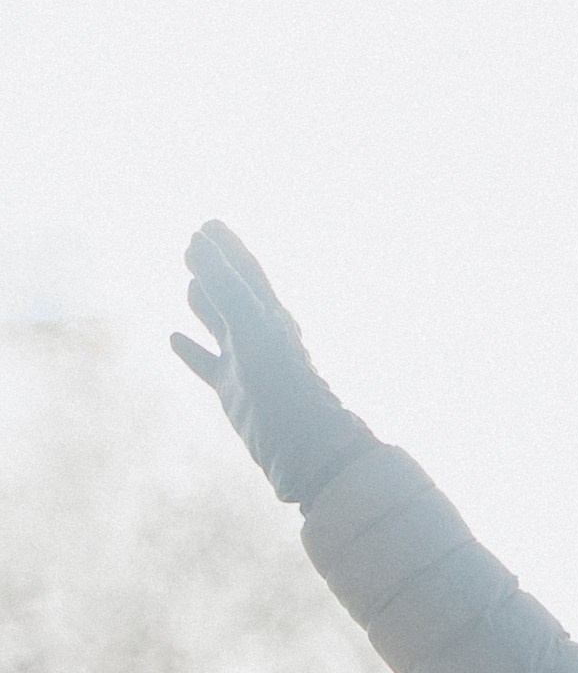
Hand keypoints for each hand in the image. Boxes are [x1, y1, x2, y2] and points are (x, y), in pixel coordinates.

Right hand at [172, 223, 370, 506]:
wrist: (308, 449)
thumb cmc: (286, 390)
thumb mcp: (254, 331)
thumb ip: (228, 290)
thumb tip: (199, 243)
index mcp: (270, 317)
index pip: (245, 272)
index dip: (226, 248)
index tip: (207, 223)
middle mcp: (260, 336)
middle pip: (232, 292)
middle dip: (214, 266)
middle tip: (194, 240)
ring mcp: (246, 365)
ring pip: (219, 325)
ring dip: (204, 304)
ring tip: (189, 285)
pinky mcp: (234, 394)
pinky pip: (207, 363)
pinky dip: (191, 349)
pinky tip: (174, 339)